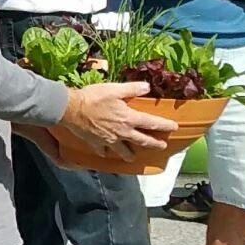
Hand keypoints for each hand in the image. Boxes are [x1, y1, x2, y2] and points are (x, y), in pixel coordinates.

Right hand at [57, 81, 179, 157]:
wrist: (71, 109)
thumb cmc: (92, 97)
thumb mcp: (114, 89)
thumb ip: (132, 89)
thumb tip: (147, 87)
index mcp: (129, 118)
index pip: (152, 123)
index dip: (165, 125)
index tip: (174, 127)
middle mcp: (122, 132)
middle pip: (143, 141)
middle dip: (154, 144)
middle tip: (162, 146)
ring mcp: (110, 141)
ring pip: (124, 151)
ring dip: (131, 154)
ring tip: (133, 157)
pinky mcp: (97, 144)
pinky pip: (104, 151)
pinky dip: (106, 152)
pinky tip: (106, 152)